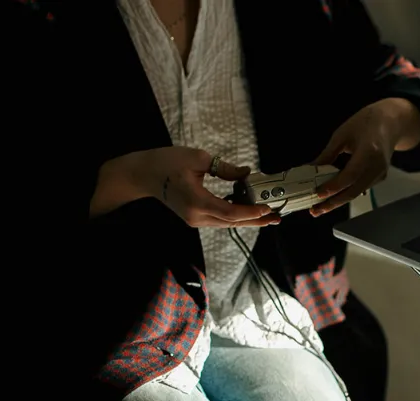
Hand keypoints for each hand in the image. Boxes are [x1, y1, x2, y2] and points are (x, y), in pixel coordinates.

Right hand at [91, 147, 279, 228]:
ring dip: (248, 218)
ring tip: (268, 215)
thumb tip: (247, 173)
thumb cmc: (165, 162)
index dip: (251, 212)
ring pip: (227, 223)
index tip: (268, 208)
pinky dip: (235, 215)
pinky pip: (220, 219)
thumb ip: (225, 169)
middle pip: (232, 222)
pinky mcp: (195, 218)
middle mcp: (197, 216)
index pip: (230, 212)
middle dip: (256, 220)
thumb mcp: (198, 159)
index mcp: (196, 201)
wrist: (142, 175)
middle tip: (277, 217)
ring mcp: (196, 220)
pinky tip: (249, 209)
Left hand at [310, 98, 419, 216]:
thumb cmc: (366, 123)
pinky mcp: (380, 178)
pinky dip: (346, 194)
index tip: (317, 194)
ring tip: (320, 207)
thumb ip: (328, 154)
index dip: (333, 187)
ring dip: (337, 201)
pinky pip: (361, 189)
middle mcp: (377, 166)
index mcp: (369, 151)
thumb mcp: (343, 134)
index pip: (350, 175)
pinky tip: (333, 198)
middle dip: (333, 203)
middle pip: (353, 191)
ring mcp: (380, 174)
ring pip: (356, 193)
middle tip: (315, 211)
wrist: (391, 123)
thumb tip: (311, 169)